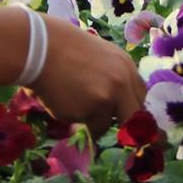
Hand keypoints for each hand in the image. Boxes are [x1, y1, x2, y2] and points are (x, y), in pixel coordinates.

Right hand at [29, 16, 145, 132]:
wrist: (41, 48)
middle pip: (136, 118)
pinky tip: (62, 99)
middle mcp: (122, 83)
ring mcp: (107, 98)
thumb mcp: (100, 57)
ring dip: (92, 121)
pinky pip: (84, 125)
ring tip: (72, 100)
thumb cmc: (65, 49)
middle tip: (119, 135)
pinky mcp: (89, 112)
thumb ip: (113, 78)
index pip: (142, 97)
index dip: (137, 112)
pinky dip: (74, 118)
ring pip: (106, 126)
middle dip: (129, 131)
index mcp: (126, 66)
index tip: (133, 124)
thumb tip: (118, 106)